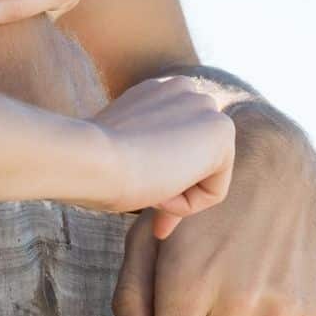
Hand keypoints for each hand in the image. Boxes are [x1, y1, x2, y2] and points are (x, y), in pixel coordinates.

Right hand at [92, 77, 234, 234]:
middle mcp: (181, 88)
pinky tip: (160, 191)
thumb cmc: (94, 162)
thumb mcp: (118, 148)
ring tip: (147, 193)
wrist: (94, 160)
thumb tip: (159, 175)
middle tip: (155, 227)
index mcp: (153, 90)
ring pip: (203, 175)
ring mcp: (203, 104)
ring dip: (176, 195)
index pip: (171, 144)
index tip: (142, 202)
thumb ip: (143, 148)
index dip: (159, 180)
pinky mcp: (221, 129)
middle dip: (175, 193)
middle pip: (192, 160)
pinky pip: (213, 190)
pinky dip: (189, 204)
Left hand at [112, 106, 315, 315]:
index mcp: (189, 281)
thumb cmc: (198, 202)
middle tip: (192, 299)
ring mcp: (276, 310)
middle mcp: (236, 300)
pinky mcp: (306, 314)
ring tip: (220, 289)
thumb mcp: (150, 232)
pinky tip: (249, 290)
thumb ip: (132, 295)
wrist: (275, 166)